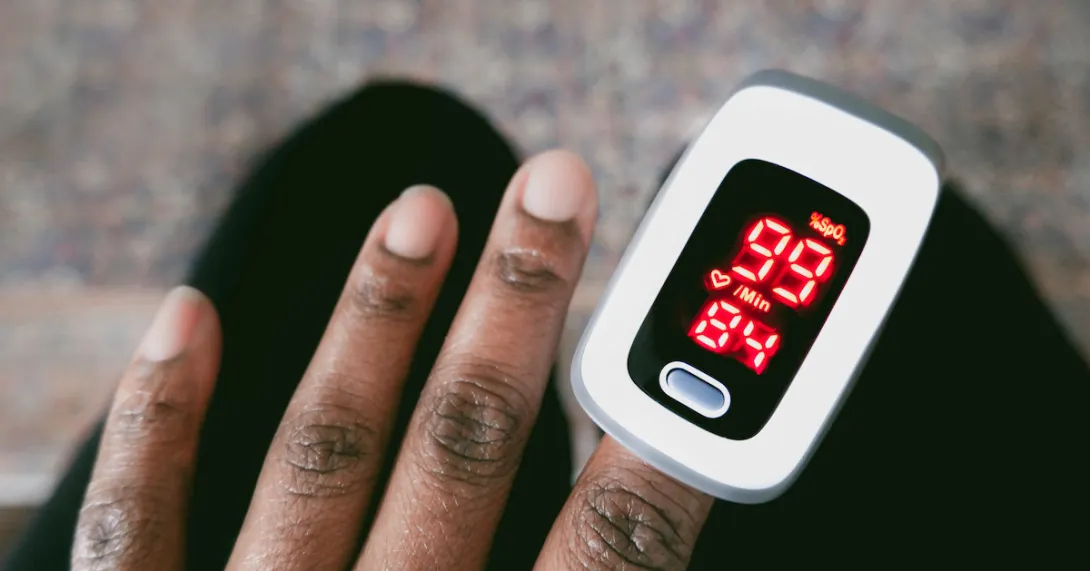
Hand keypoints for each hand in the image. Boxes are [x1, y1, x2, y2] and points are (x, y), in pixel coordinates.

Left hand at [72, 150, 713, 570]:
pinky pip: (130, 529)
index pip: (605, 554)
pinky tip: (186, 315)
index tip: (699, 353)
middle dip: (519, 310)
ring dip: (377, 320)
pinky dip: (158, 419)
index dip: (664, 448)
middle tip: (554, 192)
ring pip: (321, 452)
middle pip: (464, 454)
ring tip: (420, 211)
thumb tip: (644, 545)